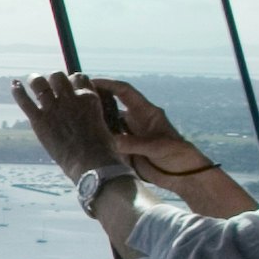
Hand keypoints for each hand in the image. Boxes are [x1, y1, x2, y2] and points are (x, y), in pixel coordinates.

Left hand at [14, 72, 121, 180]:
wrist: (91, 162)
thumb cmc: (102, 150)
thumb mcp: (103, 124)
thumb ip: (94, 115)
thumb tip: (92, 118)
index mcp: (89, 98)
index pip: (79, 78)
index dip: (73, 80)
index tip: (71, 85)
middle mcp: (70, 98)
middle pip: (58, 76)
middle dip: (54, 79)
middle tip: (51, 85)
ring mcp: (54, 108)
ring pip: (40, 83)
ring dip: (35, 80)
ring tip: (33, 80)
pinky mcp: (39, 121)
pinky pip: (25, 101)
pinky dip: (18, 92)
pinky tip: (15, 85)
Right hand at [80, 77, 217, 180]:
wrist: (184, 176)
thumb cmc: (178, 155)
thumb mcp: (158, 147)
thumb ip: (134, 143)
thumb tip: (111, 141)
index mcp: (146, 113)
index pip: (124, 92)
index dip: (108, 85)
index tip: (90, 82)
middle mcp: (136, 122)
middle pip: (112, 107)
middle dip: (96, 103)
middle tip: (74, 103)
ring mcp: (130, 136)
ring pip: (108, 126)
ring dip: (95, 125)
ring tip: (75, 123)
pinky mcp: (127, 151)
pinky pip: (109, 144)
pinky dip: (99, 143)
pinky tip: (85, 143)